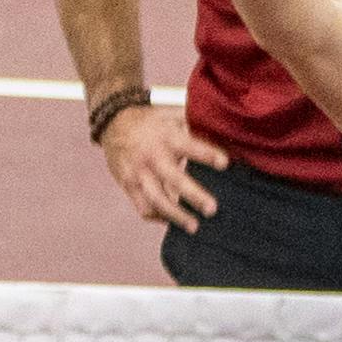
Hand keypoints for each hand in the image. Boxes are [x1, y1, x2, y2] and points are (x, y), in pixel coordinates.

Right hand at [97, 97, 225, 229]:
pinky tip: (173, 223)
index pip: (189, 146)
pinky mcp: (127, 184)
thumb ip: (197, 122)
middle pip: (172, 178)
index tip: (225, 163)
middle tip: (213, 209)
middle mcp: (151, 156)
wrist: (113, 123)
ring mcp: (137, 173)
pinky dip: (158, 217)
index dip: (207, 154)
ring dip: (175, 215)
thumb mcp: (172, 115)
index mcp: (166, 137)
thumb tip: (228, 127)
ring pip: (155, 199)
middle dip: (193, 195)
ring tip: (195, 227)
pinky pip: (142, 206)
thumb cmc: (153, 121)